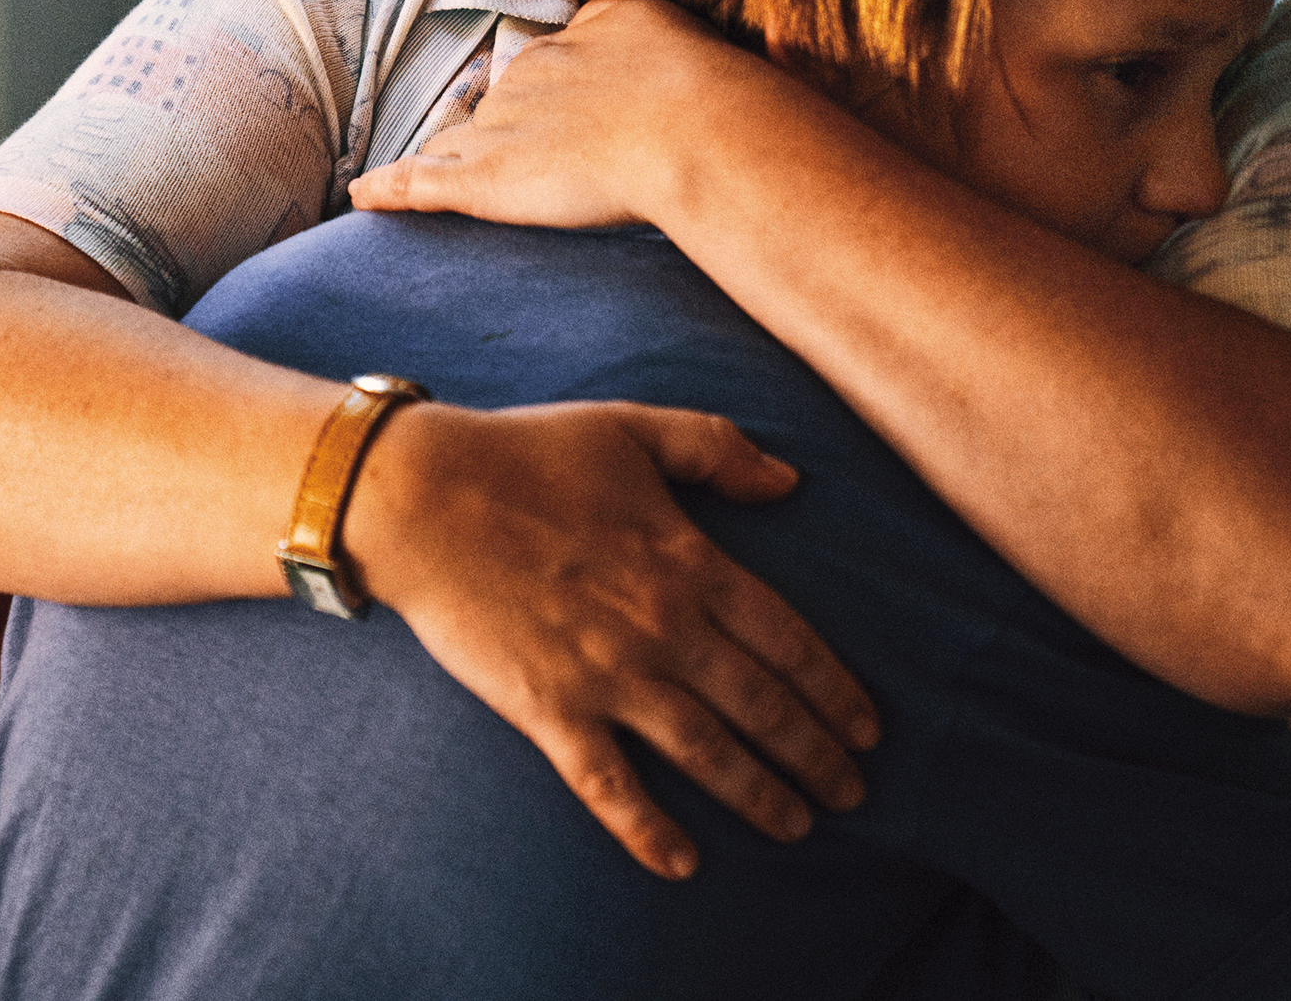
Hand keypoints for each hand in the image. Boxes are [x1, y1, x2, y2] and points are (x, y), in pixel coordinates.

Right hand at [343, 400, 878, 879]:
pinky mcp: (549, 708)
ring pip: (705, 751)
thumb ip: (716, 449)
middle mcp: (662, 627)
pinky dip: (648, 830)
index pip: (789, 639)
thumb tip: (791, 481)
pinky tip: (683, 863)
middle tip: (852, 793)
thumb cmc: (526, 454)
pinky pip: (609, 783)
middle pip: (762, 706)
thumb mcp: (633, 428)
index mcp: (689, 561)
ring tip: (797, 826)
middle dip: (816, 756)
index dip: (836, 690)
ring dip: (759, 795)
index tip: (869, 729)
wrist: (421, 496)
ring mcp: (607, 674)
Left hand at [350, 0, 787, 227]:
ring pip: (463, 137)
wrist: (697, 129)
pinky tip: (364, 197)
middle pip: (504, 99)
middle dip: (498, 123)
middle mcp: (538, 71)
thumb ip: (694, 41)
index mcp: (592, 38)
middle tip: (507, 154)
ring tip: (422, 177)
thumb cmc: (723, 98)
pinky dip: (391, 189)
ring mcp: (506, 124)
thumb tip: (724, 35)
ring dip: (446, 155)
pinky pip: (422, 181)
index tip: (553, 103)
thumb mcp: (708, 46)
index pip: (554, 61)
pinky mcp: (484, 177)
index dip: (550, 87)